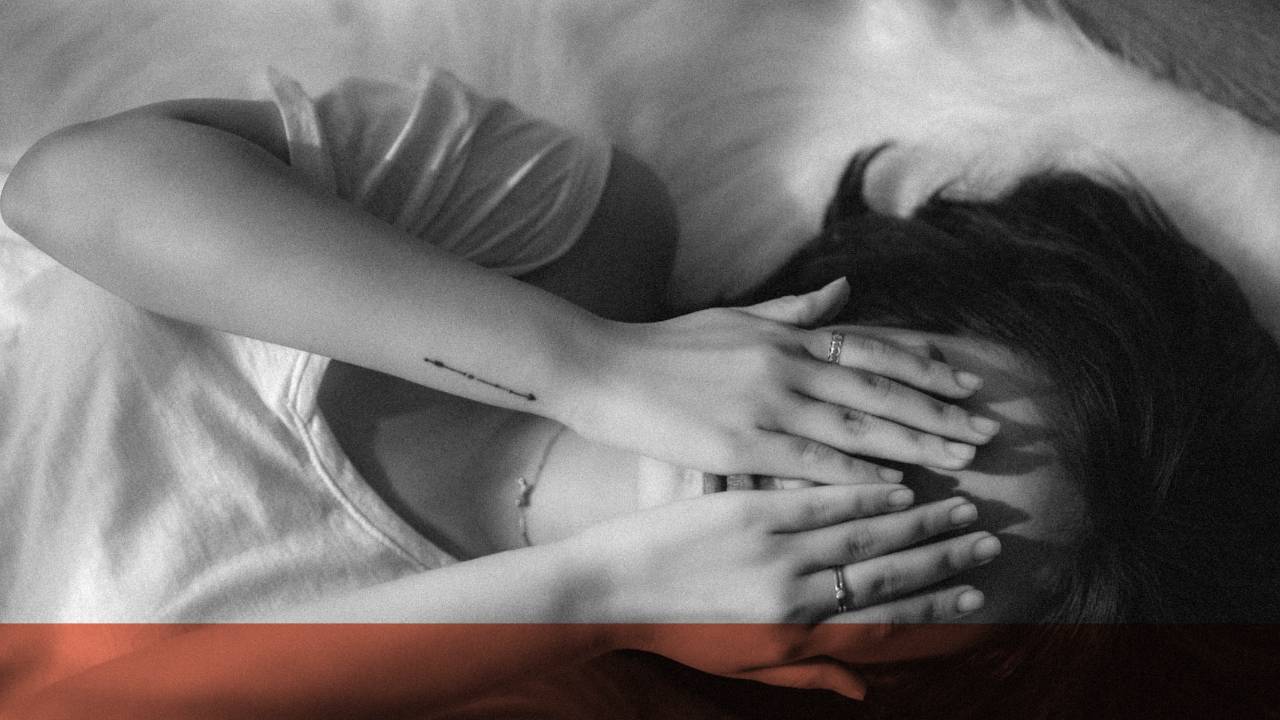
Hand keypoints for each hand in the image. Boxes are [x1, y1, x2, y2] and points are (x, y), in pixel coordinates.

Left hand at [567, 483, 1000, 695]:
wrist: (608, 591)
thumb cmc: (677, 631)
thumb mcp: (743, 665)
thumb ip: (809, 673)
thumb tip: (864, 688)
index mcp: (793, 634)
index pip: (880, 622)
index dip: (933, 608)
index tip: (976, 596)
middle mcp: (792, 594)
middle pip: (885, 575)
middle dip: (943, 560)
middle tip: (991, 541)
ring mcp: (772, 548)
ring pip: (862, 534)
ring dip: (918, 523)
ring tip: (962, 507)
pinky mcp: (747, 511)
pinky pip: (817, 501)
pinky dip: (862, 493)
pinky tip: (898, 484)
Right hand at [568, 278, 999, 484]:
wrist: (602, 368)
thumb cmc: (665, 346)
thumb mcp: (734, 318)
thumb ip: (794, 309)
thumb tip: (845, 288)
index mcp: (785, 335)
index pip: (871, 349)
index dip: (922, 366)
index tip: (965, 382)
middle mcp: (786, 363)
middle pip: (879, 388)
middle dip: (937, 411)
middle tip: (986, 431)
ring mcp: (766, 403)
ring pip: (858, 424)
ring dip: (916, 443)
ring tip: (962, 460)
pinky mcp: (741, 443)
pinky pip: (811, 461)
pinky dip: (857, 473)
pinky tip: (895, 486)